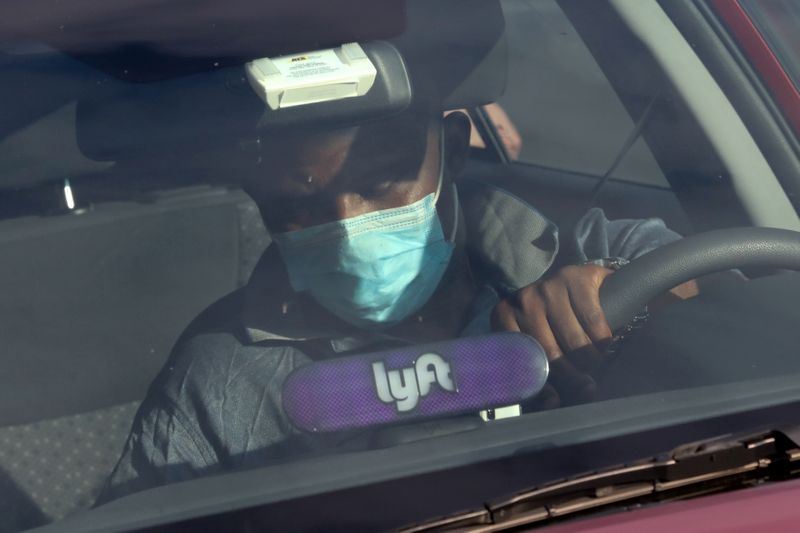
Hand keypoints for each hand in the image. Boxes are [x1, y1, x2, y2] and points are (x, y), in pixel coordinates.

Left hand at [491, 265, 613, 407]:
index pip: (522, 360)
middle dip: (573, 376)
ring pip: (574, 341)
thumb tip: (553, 404)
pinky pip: (594, 323)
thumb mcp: (541, 349)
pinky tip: (602, 341)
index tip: (557, 399)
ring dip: (591, 359)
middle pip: (550, 354)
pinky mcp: (574, 278)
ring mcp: (547, 287)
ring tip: (592, 359)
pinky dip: (603, 339)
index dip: (542, 384)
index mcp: (504, 318)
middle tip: (585, 383)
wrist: (582, 285)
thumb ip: (541, 380)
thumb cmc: (556, 326)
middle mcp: (521, 300)